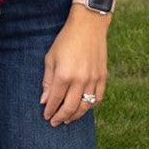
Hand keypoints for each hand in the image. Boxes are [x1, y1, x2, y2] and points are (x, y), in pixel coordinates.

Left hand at [40, 8, 108, 126]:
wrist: (88, 25)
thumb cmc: (66, 40)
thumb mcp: (51, 58)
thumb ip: (48, 81)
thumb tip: (44, 100)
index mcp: (64, 75)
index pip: (55, 100)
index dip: (50, 111)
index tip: (46, 116)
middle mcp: (80, 80)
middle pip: (70, 108)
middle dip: (61, 117)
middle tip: (55, 123)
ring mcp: (93, 79)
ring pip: (85, 106)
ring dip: (75, 115)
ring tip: (68, 119)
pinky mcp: (103, 77)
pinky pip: (98, 98)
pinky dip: (90, 106)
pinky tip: (83, 108)